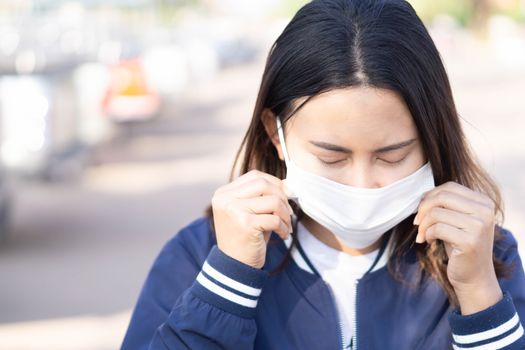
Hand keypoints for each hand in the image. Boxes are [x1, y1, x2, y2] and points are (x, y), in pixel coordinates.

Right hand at [211, 170, 292, 268]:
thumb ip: (265, 195)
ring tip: (287, 226)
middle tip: (288, 213)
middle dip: (282, 197)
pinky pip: (274, 219)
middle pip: (263, 184)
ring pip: (272, 200)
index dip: (275, 183)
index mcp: (224, 193)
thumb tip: (290, 184)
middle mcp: (225, 199)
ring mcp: (234, 210)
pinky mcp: (245, 224)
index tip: (286, 197)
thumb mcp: (251, 212)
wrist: (234, 267)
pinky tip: (284, 235)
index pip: (255, 176)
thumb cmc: (246, 237)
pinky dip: (284, 227)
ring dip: (285, 214)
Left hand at [414, 181, 502, 314]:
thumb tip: (421, 195)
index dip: (429, 196)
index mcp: (484, 202)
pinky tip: (429, 241)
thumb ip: (446, 204)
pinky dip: (427, 234)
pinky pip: (437, 228)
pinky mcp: (470, 241)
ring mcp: (479, 226)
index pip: (450, 187)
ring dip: (423, 225)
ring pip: (437, 212)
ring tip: (423, 235)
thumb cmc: (460, 245)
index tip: (421, 210)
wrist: (474, 277)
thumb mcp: (456, 220)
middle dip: (423, 209)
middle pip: (442, 197)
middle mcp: (485, 211)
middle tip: (417, 222)